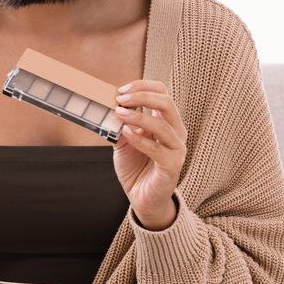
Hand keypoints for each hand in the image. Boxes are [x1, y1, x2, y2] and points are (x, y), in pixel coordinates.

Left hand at [110, 80, 187, 229]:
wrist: (141, 197)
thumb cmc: (135, 166)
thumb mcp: (123, 139)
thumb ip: (119, 123)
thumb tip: (107, 105)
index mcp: (166, 121)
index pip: (162, 92)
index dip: (142, 86)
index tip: (121, 90)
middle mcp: (176, 131)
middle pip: (167, 102)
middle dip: (142, 96)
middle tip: (120, 98)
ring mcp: (177, 148)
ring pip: (163, 124)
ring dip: (138, 116)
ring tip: (119, 113)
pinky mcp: (173, 165)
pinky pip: (158, 149)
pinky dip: (140, 139)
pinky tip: (126, 134)